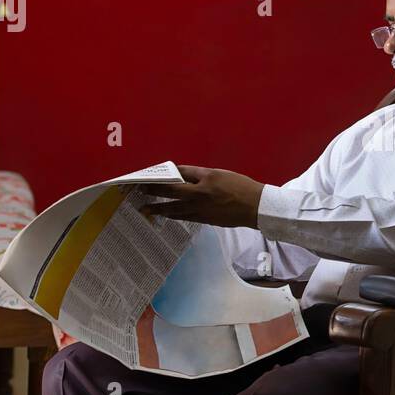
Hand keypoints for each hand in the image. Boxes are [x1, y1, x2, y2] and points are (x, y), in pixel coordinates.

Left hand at [140, 165, 264, 228]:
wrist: (255, 207)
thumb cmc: (240, 187)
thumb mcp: (219, 174)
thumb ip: (199, 175)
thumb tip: (180, 175)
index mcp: (204, 180)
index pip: (178, 175)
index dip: (163, 174)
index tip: (151, 175)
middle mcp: (199, 195)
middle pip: (171, 192)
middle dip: (153, 191)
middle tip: (140, 191)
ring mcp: (200, 209)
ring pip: (174, 209)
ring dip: (158, 208)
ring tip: (145, 209)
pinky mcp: (204, 219)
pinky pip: (184, 217)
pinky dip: (173, 215)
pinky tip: (166, 215)